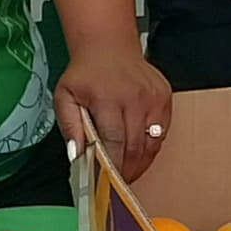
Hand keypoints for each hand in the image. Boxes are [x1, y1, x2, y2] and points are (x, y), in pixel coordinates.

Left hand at [53, 41, 174, 180]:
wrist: (108, 45)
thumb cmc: (85, 74)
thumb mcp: (65, 96)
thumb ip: (69, 126)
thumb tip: (77, 154)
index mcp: (107, 98)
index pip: (114, 142)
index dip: (112, 166)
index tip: (107, 184)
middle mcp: (134, 98)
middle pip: (135, 146)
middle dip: (127, 170)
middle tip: (118, 184)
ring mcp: (153, 97)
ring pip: (152, 143)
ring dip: (141, 162)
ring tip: (128, 172)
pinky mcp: (165, 97)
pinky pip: (162, 131)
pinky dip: (151, 146)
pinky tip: (139, 151)